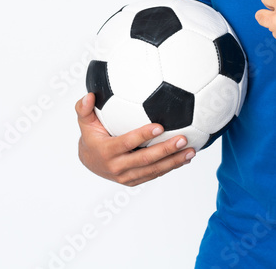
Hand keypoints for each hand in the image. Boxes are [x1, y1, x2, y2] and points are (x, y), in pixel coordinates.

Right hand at [75, 92, 194, 185]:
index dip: (143, 135)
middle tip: (183, 139)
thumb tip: (89, 95)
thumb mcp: (85, 122)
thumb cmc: (91, 136)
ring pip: (153, 170)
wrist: (89, 162)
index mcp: (106, 151)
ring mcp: (126, 176)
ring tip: (191, 151)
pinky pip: (154, 174)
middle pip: (145, 159)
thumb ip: (84, 108)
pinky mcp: (134, 181)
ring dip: (174, 161)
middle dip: (166, 150)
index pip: (127, 142)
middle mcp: (117, 167)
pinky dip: (171, 167)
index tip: (160, 126)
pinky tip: (186, 159)